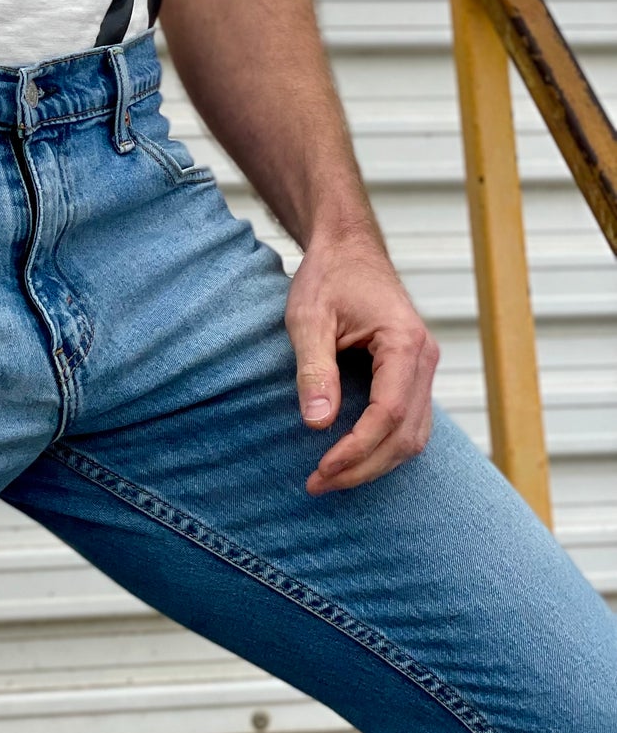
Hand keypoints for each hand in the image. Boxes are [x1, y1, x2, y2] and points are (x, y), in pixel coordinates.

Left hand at [286, 225, 438, 495]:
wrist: (347, 248)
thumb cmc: (327, 276)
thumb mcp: (308, 318)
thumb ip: (314, 370)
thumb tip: (317, 424)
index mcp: (404, 342)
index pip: (389, 413)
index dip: (357, 449)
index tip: (321, 469)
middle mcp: (424, 358)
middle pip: (406, 434)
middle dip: (363, 467)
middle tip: (318, 484)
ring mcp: (424, 367)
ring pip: (413, 436)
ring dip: (374, 464)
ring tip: (329, 479)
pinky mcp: (413, 374)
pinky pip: (409, 423)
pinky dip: (384, 448)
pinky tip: (352, 459)